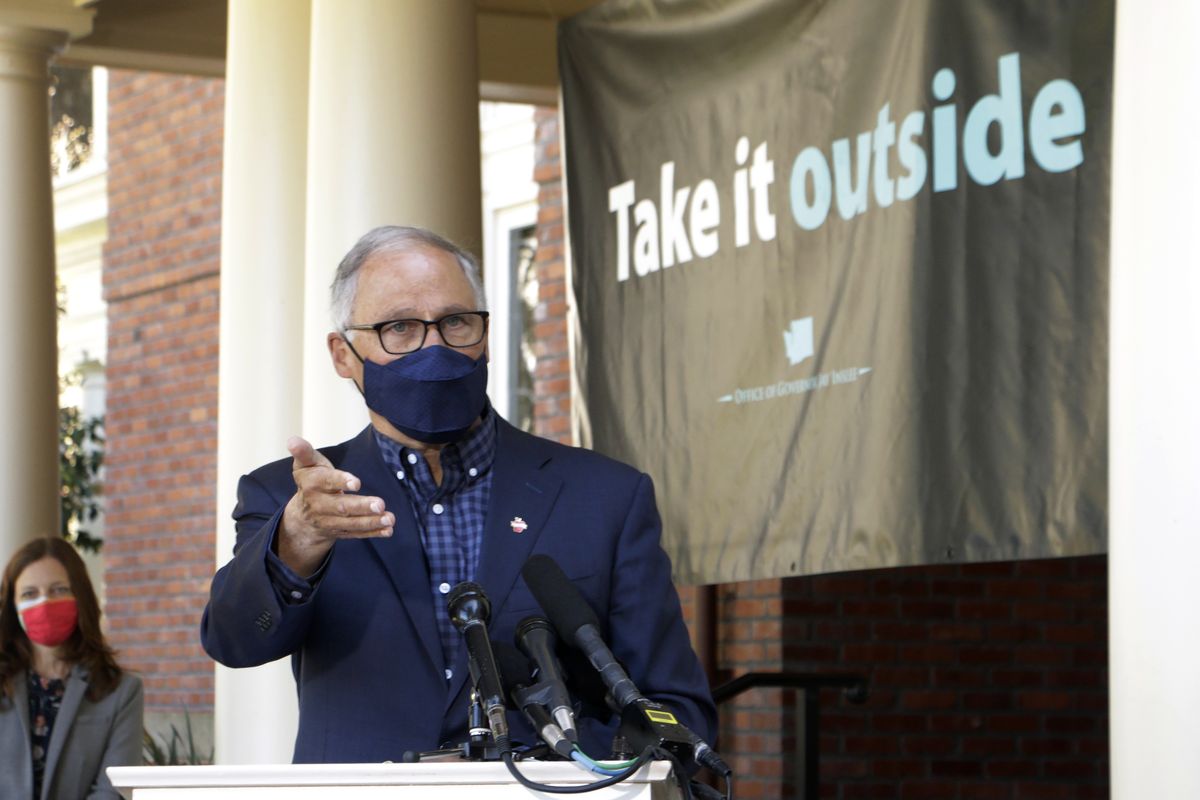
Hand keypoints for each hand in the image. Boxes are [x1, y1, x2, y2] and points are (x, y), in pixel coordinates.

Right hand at [277, 435, 393, 575]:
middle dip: (361, 506)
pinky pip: (357, 533)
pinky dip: (373, 532)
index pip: (326, 482)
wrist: (302, 516)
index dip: (341, 481)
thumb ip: (304, 453)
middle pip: (341, 506)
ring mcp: (329, 522)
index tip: (357, 483)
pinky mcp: (340, 532)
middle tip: (380, 504)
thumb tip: (293, 440)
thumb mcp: (306, 465)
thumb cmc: (311, 481)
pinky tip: (388, 529)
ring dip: (371, 521)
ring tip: (389, 517)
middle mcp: (319, 505)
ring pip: (351, 523)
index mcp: (311, 485)